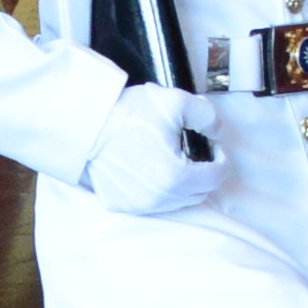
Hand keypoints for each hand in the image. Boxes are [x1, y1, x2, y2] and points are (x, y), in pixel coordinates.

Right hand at [80, 83, 214, 215]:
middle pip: (199, 192)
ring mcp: (138, 206)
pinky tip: (150, 169)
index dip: (221, 158)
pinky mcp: (121, 205)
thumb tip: (218, 132)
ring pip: (176, 201)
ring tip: (172, 160)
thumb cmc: (129, 113)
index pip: (217, 176)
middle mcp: (160, 199)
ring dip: (182, 184)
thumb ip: (207, 117)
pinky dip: (157, 190)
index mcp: (177, 177)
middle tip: (195, 152)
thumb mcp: (176, 102)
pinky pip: (151, 203)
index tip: (213, 146)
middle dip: (203, 173)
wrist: (86, 123)